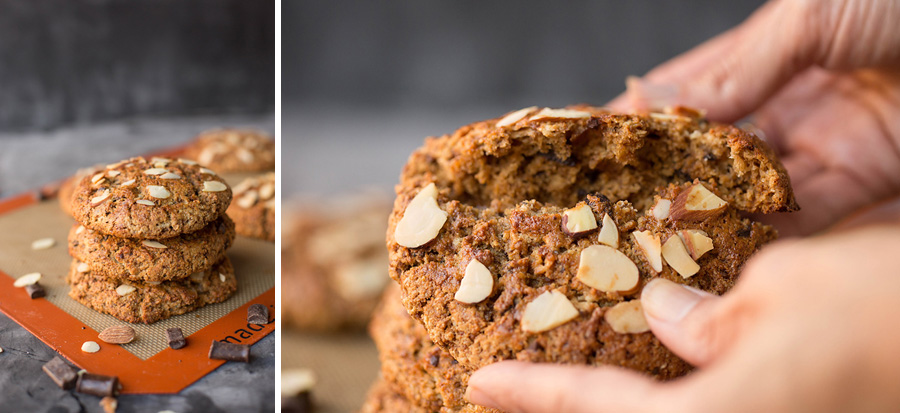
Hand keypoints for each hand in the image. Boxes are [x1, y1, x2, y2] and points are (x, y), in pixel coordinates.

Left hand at [466, 224, 899, 411]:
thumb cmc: (895, 312)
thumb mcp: (795, 287)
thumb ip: (716, 315)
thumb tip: (667, 314)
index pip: (601, 411)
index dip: (536, 395)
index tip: (483, 384)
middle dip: (568, 411)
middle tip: (513, 394)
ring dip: (616, 405)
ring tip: (568, 388)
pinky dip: (669, 401)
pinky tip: (663, 379)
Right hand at [608, 0, 899, 236]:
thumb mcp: (813, 10)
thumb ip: (743, 61)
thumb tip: (669, 101)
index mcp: (771, 50)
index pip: (690, 88)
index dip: (643, 114)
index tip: (596, 144)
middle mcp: (793, 100)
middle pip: (716, 148)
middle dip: (671, 175)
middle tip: (622, 207)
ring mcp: (831, 141)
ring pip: (755, 188)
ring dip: (713, 213)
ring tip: (664, 236)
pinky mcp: (872, 177)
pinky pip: (811, 213)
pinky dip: (770, 231)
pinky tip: (729, 244)